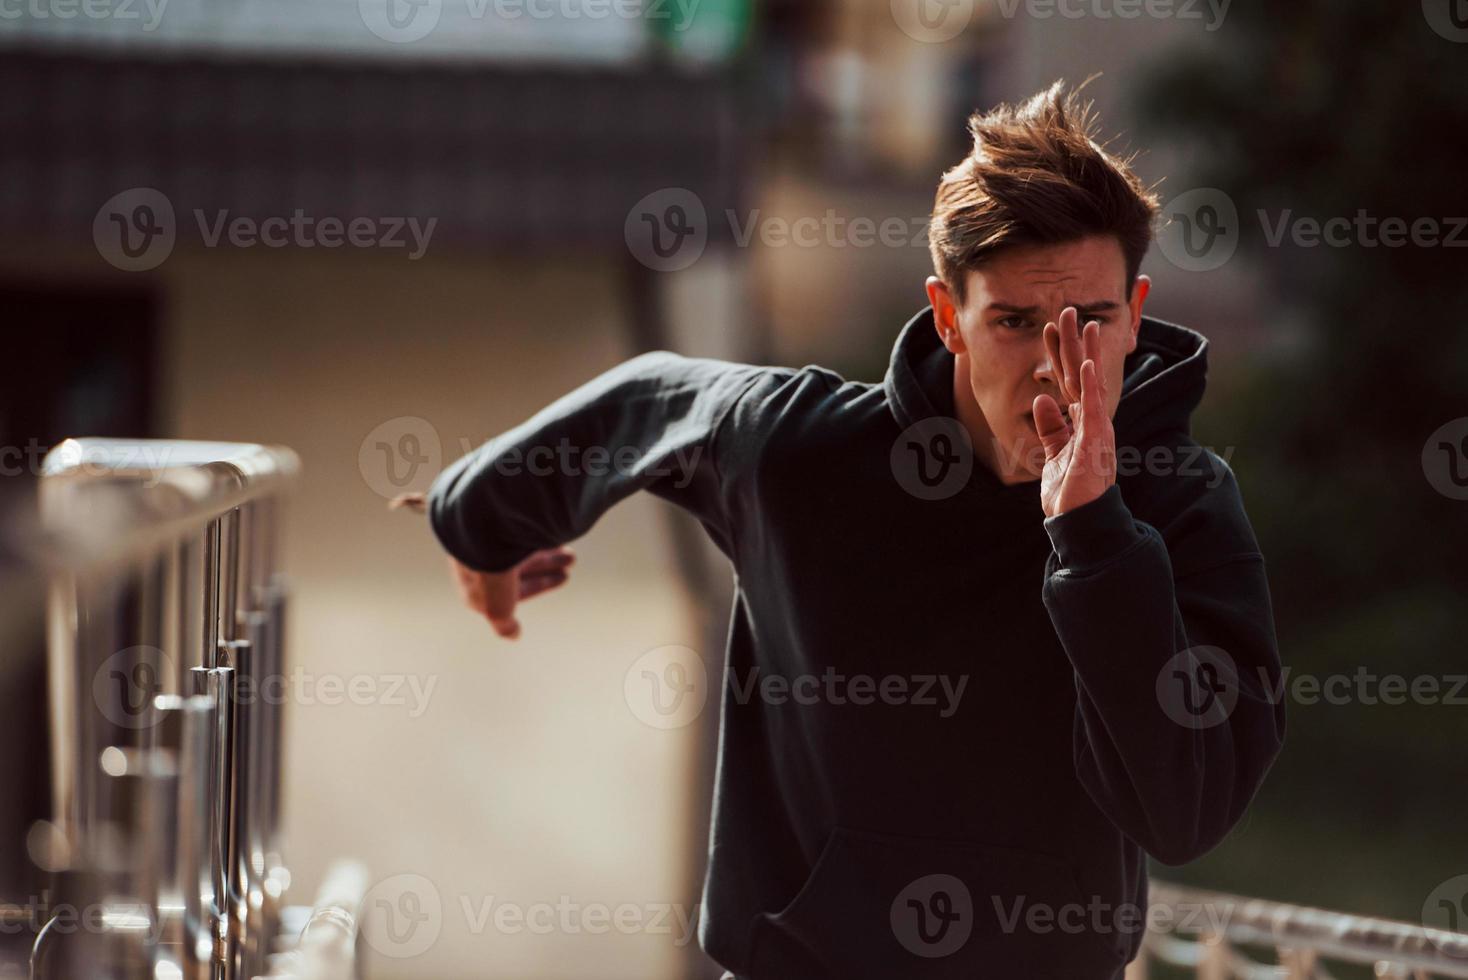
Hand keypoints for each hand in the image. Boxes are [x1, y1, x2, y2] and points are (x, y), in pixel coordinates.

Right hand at [388, 492, 575, 638]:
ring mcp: (486, 534)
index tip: (562, 579)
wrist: (481, 525)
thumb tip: (513, 634)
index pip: (509, 585)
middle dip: (546, 565)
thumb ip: (503, 623)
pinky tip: (555, 528)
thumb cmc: (486, 569)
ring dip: (548, 549)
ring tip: (570, 550)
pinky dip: (538, 530)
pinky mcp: (495, 515)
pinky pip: (520, 525)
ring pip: (520, 543)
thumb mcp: (496, 607)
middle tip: (571, 562)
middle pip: (517, 562)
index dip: (537, 584)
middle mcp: (479, 556)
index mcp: (473, 578)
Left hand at [1032, 307, 1115, 517]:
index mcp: (1081, 422)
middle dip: (1074, 343)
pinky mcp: (1096, 442)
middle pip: (1080, 374)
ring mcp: (1096, 430)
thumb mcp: (1053, 453)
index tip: (1049, 327)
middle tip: (1067, 311)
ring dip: (1087, 354)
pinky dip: (1089, 387)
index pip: (1067, 381)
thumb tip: (1041, 400)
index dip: (1059, 354)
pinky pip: (1093, 410)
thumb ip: (1050, 428)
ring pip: (1091, 385)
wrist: (1077, 521)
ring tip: (1086, 325)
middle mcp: (1092, 421)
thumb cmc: (1069, 491)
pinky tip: (1086, 365)